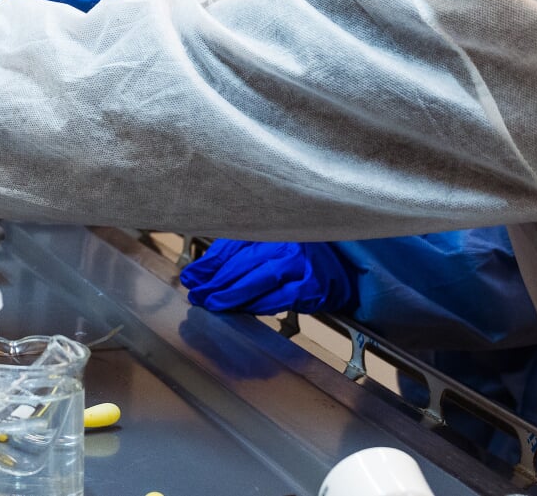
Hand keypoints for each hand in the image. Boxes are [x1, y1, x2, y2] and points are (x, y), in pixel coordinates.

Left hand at [179, 240, 353, 314]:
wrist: (344, 267)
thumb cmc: (301, 256)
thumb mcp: (267, 247)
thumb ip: (235, 255)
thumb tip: (200, 273)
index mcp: (272, 227)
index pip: (234, 244)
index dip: (209, 263)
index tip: (191, 277)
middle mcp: (286, 240)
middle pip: (244, 261)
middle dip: (216, 281)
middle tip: (198, 295)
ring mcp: (300, 262)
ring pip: (260, 279)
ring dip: (233, 295)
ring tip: (212, 303)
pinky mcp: (311, 285)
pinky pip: (279, 297)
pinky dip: (259, 304)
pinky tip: (243, 309)